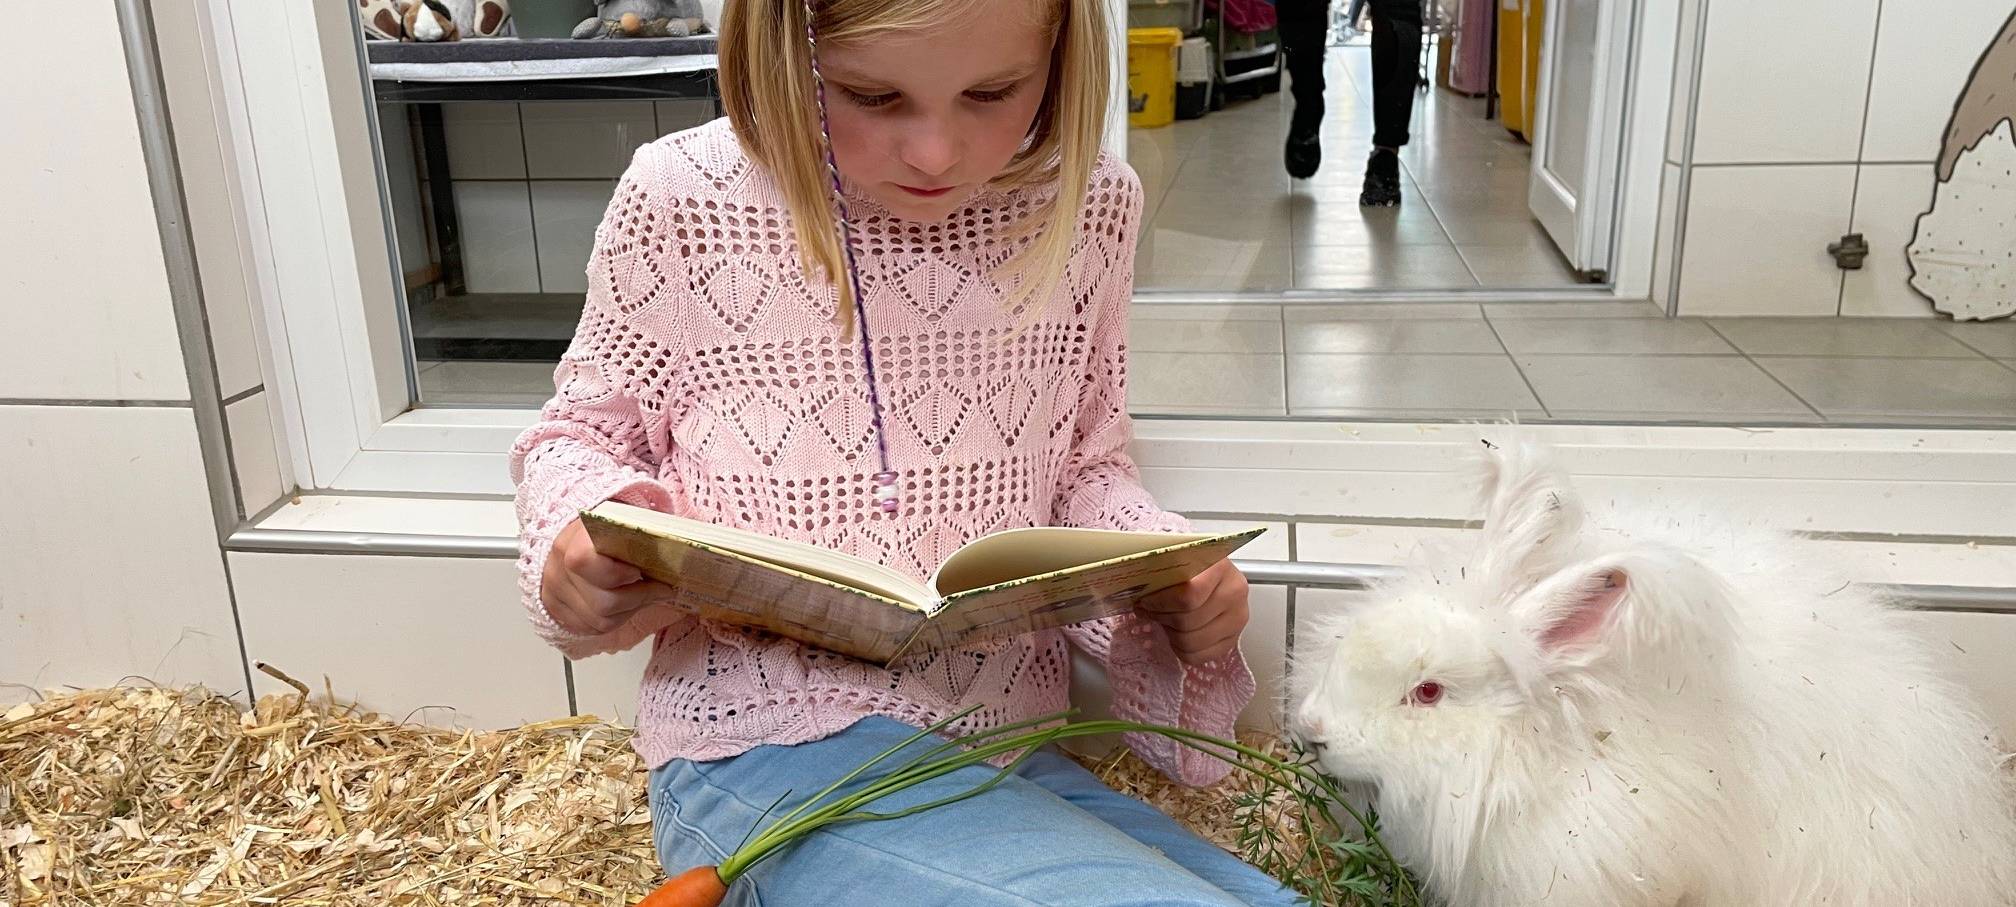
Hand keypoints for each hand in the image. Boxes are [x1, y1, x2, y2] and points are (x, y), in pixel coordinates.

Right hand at [540, 518, 677, 636]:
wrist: (571, 539)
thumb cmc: (604, 531)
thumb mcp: (622, 522)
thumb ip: (643, 535)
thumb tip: (681, 551)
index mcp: (573, 538)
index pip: (585, 561)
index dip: (617, 572)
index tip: (641, 570)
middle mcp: (558, 568)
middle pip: (602, 602)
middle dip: (639, 598)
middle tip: (660, 589)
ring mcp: (554, 593)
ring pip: (600, 621)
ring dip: (630, 611)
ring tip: (645, 596)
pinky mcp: (557, 612)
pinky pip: (592, 628)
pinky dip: (616, 620)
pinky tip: (626, 605)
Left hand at [1134, 560, 1249, 665]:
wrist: (1214, 572)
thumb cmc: (1191, 566)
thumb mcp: (1176, 558)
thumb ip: (1161, 571)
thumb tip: (1134, 590)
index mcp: (1220, 567)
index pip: (1189, 595)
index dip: (1161, 602)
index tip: (1146, 599)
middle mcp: (1234, 592)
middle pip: (1187, 621)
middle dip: (1161, 618)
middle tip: (1151, 610)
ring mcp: (1237, 618)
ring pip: (1191, 642)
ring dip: (1170, 633)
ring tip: (1165, 620)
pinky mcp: (1232, 639)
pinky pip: (1198, 657)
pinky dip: (1180, 649)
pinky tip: (1177, 633)